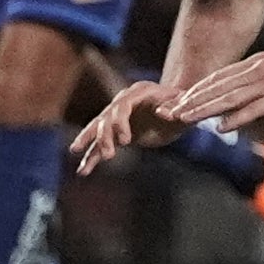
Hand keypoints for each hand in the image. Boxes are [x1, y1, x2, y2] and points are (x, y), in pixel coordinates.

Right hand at [71, 80, 191, 172]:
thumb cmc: (182, 105)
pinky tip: (83, 171)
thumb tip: (164, 114)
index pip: (123, 105)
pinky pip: (100, 144)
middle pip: (107, 117)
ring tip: (81, 163)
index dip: (120, 122)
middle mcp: (123, 102)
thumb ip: (175, 109)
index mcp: (139, 92)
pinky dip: (92, 157)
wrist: (176, 111)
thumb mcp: (182, 107)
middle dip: (105, 136)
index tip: (125, 141)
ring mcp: (117, 117)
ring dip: (91, 145)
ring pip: (98, 129)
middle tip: (110, 155)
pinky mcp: (116, 133)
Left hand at [168, 36, 263, 134]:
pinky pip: (253, 107)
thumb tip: (254, 82)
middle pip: (216, 87)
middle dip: (191, 100)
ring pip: (228, 97)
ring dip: (203, 108)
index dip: (198, 90)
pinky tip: (220, 125)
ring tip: (182, 117)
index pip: (220, 78)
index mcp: (257, 64)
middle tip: (167, 110)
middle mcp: (256, 71)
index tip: (179, 99)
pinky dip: (235, 117)